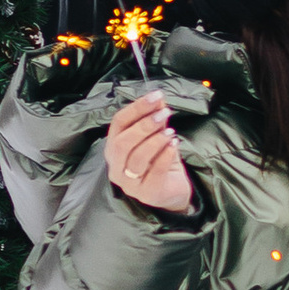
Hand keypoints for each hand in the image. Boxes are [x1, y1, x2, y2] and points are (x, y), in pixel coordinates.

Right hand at [104, 94, 194, 215]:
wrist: (172, 190)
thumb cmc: (160, 162)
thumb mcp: (157, 137)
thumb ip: (155, 119)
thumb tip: (158, 98)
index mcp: (114, 149)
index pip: (118, 124)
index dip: (136, 108)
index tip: (155, 96)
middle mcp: (116, 167)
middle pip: (123, 142)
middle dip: (144, 125)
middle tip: (163, 114)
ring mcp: (130, 184)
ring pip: (137, 158)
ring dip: (155, 140)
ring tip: (170, 132)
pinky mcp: (148, 193)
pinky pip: (155, 171)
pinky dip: (165, 155)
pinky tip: (174, 144)